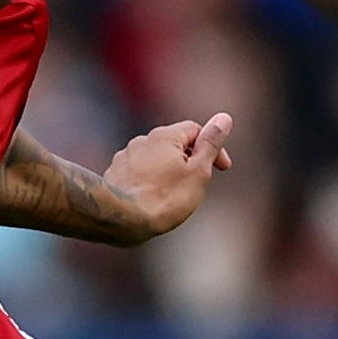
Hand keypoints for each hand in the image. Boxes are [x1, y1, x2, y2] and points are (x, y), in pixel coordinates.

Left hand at [103, 114, 235, 238]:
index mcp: (165, 136)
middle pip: (173, 144)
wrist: (123, 220)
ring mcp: (124, 157)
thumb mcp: (198, 171)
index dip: (212, 147)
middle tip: (198, 184)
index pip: (195, 130)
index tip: (222, 168)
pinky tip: (151, 198)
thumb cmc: (165, 198)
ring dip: (167, 170)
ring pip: (154, 159)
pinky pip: (137, 172)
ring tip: (172, 195)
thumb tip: (224, 118)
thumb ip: (211, 144)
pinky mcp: (113, 174)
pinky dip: (148, 181)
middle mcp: (142, 141)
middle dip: (188, 160)